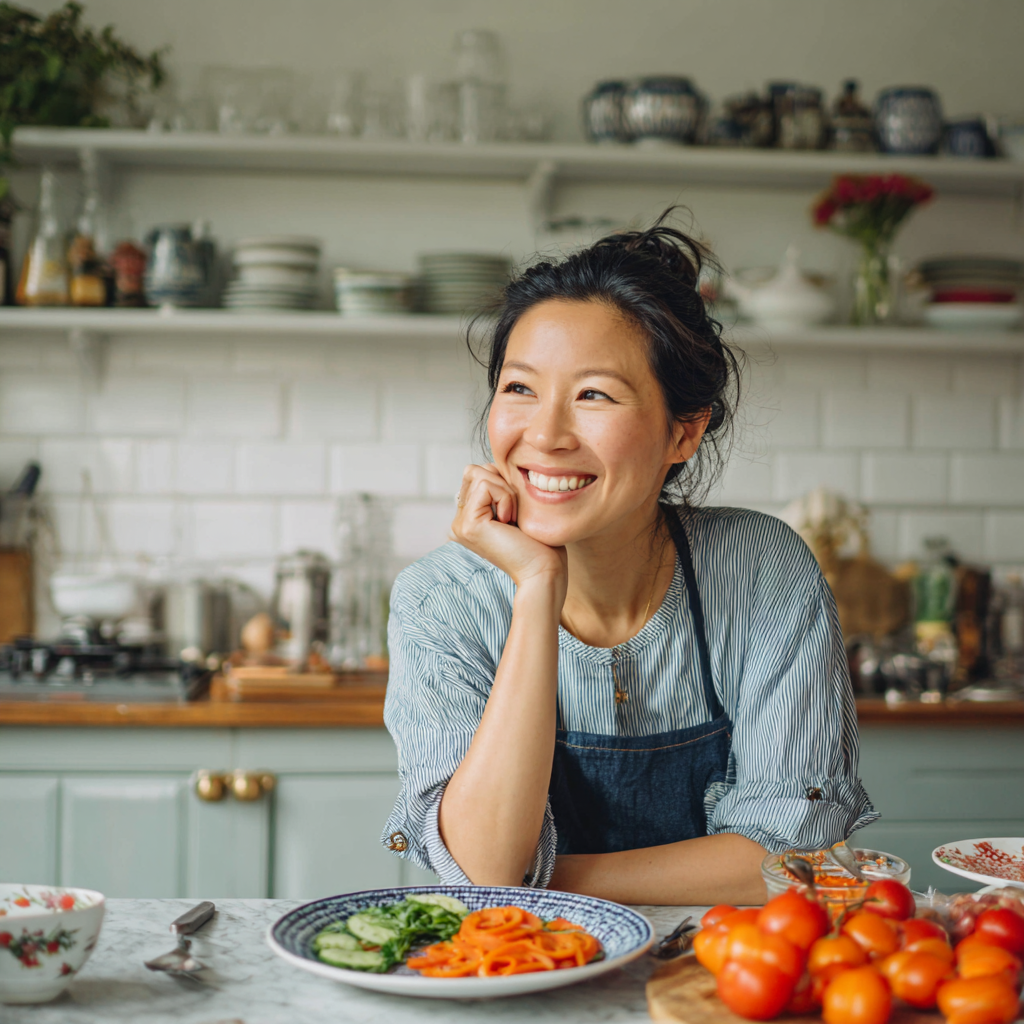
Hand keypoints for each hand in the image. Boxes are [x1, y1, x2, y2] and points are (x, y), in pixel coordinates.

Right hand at [451, 463, 566, 591]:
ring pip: (479, 473)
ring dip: (506, 490)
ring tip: (513, 518)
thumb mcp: (518, 506)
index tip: (516, 511)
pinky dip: (506, 497)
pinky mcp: (467, 524)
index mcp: (469, 518)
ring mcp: (460, 523)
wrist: (544, 571)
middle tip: (515, 513)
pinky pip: (486, 485)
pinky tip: (511, 521)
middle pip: (474, 470)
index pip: (477, 474)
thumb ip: (501, 488)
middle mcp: (459, 521)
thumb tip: (493, 464)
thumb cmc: (540, 543)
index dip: (502, 481)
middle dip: (501, 482)